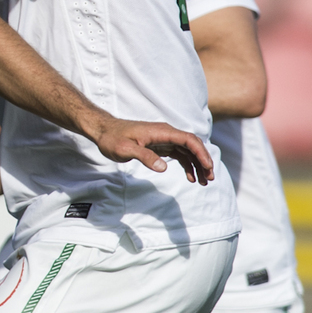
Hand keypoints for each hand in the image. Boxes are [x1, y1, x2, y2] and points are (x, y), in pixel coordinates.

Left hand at [87, 116, 213, 183]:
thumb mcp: (124, 149)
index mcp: (161, 131)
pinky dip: (187, 165)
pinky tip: (191, 177)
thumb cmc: (112, 138)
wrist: (103, 131)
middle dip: (203, 160)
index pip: (188, 139)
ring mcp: (164, 139)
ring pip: (188, 151)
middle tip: (209, 178)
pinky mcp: (160, 146)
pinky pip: (180, 154)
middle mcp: (166, 133)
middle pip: (193, 145)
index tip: (207, 167)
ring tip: (203, 181)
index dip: (201, 152)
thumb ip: (144, 156)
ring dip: (198, 165)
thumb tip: (163, 167)